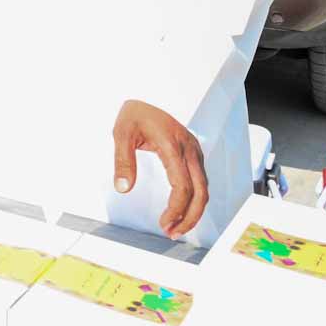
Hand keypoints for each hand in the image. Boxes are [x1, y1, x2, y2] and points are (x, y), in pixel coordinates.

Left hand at [113, 99, 208, 238]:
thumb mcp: (121, 133)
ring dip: (193, 211)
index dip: (176, 209)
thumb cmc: (135, 112)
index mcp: (173, 147)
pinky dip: (194, 199)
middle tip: (171, 233)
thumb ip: (123, 161)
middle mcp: (190, 151)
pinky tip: (182, 210)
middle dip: (189, 217)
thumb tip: (123, 189)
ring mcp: (195, 152)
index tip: (163, 224)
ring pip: (204, 189)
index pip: (182, 187)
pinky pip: (200, 182)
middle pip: (201, 193)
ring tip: (175, 227)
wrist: (150, 92)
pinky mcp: (194, 154)